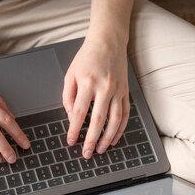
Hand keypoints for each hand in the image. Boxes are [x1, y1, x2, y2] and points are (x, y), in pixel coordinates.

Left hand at [62, 36, 129, 158]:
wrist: (108, 41)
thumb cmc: (86, 58)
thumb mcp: (70, 74)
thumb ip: (68, 97)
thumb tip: (72, 117)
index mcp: (88, 83)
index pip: (80, 112)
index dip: (74, 129)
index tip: (70, 141)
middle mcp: (105, 87)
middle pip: (98, 120)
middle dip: (91, 139)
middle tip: (86, 153)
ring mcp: (118, 90)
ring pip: (115, 120)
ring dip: (108, 138)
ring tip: (100, 150)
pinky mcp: (126, 91)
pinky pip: (125, 114)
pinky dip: (120, 129)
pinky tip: (114, 139)